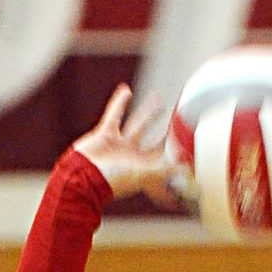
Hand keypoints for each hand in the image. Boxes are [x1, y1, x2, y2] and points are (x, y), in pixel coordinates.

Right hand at [73, 84, 179, 205]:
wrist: (85, 176)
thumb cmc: (114, 180)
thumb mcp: (145, 174)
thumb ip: (165, 169)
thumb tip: (186, 166)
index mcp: (142, 166)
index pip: (162, 154)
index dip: (172, 145)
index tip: (183, 134)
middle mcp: (131, 154)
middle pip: (150, 136)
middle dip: (160, 125)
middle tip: (169, 111)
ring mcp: (118, 144)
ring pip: (136, 123)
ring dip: (146, 111)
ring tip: (156, 98)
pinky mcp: (105, 134)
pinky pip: (115, 114)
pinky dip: (120, 102)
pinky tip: (126, 91)